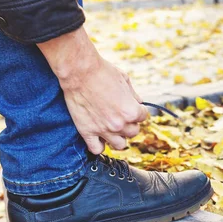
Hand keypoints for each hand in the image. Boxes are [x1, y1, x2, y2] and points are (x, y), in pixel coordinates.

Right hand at [38, 26, 147, 153]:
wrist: (79, 71)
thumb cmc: (103, 71)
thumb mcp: (125, 80)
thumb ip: (133, 95)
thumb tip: (139, 103)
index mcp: (131, 111)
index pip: (143, 117)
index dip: (138, 110)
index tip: (131, 106)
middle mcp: (119, 124)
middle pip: (133, 132)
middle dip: (129, 124)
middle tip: (121, 115)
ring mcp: (103, 130)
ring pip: (120, 145)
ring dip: (118, 137)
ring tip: (112, 128)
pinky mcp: (87, 132)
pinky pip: (97, 150)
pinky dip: (99, 146)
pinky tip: (99, 137)